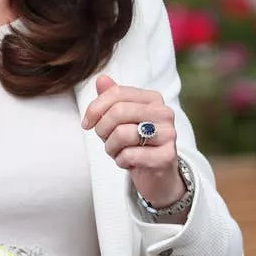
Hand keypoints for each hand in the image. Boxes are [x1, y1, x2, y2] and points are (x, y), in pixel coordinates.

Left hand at [82, 75, 184, 208]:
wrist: (157, 176)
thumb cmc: (135, 144)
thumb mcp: (119, 121)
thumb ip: (111, 99)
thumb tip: (101, 79)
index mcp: (152, 99)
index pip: (117, 93)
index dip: (95, 108)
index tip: (86, 124)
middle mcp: (164, 113)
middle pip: (118, 112)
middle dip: (102, 129)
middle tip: (104, 140)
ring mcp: (168, 134)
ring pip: (122, 134)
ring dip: (111, 147)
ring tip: (117, 152)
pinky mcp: (166, 157)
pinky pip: (129, 155)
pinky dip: (120, 161)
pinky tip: (127, 162)